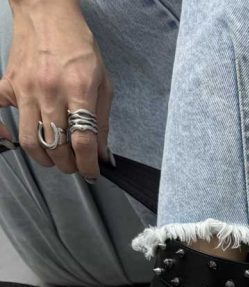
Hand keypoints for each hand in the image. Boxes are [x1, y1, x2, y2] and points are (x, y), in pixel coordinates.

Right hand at [0, 0, 112, 179]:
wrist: (47, 12)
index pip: (83, 140)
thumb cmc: (78, 45)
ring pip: (30, 139)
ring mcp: (26, 88)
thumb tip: (102, 153)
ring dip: (44, 158)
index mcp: (78, 89)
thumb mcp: (103, 82)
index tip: (92, 173)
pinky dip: (3, 131)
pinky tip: (13, 138)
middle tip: (75, 166)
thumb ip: (103, 120)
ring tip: (54, 158)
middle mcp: (50, 91)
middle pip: (56, 145)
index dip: (88, 164)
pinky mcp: (9, 84)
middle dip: (67, 165)